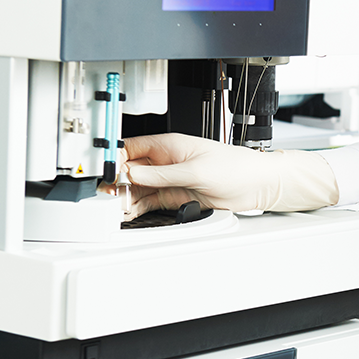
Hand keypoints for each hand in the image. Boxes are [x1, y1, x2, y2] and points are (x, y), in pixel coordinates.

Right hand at [113, 133, 338, 219]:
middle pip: (131, 171)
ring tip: (112, 208)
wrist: (255, 185)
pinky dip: (138, 208)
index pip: (132, 148)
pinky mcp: (176, 196)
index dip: (115, 159)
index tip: (103, 172)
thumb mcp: (194, 170)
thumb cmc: (234, 167)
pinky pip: (150, 202)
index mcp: (169, 145)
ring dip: (125, 197)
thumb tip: (133, 173)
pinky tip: (127, 213)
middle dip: (116, 182)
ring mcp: (170, 180)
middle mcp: (166, 162)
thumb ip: (162, 174)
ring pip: (138, 188)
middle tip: (105, 196)